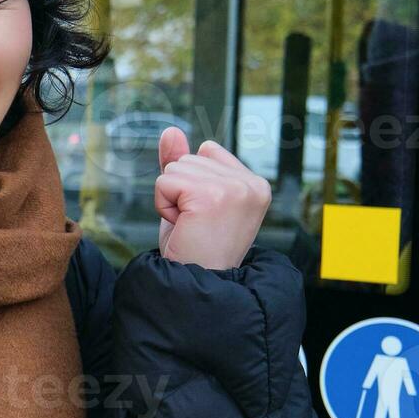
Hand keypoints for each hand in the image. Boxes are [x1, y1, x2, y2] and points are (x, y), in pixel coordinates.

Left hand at [155, 127, 271, 270]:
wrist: (197, 286)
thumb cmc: (195, 249)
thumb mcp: (190, 200)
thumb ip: (183, 164)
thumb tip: (170, 131)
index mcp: (256, 184)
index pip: (207, 151)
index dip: (192, 185)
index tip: (206, 218)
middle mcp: (251, 184)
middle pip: (189, 159)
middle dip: (180, 192)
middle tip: (196, 226)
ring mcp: (234, 188)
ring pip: (175, 168)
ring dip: (171, 200)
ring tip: (190, 228)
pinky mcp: (210, 195)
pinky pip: (164, 182)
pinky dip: (163, 206)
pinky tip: (183, 227)